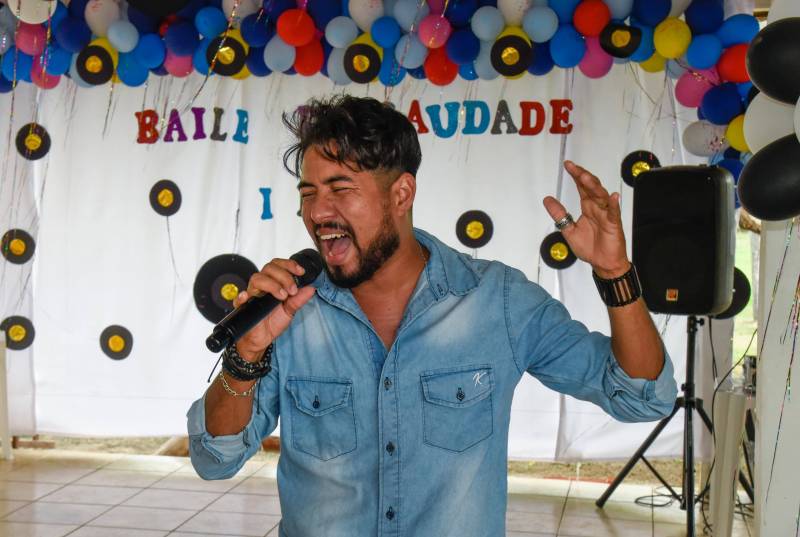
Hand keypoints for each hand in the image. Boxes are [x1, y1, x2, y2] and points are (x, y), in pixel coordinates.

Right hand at [232, 258, 315, 360]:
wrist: (262, 339)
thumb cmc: (273, 321)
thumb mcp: (290, 310)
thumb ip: (299, 299)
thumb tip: (311, 288)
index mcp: (273, 283)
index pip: (278, 265)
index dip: (289, 265)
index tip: (300, 271)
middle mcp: (262, 286)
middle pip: (269, 268)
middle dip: (284, 276)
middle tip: (292, 290)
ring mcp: (252, 295)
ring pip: (257, 279)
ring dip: (272, 284)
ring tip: (282, 296)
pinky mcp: (243, 307)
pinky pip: (238, 299)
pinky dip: (241, 296)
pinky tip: (247, 296)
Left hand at [543, 161, 629, 277]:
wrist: (603, 263)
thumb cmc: (591, 247)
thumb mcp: (569, 230)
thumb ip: (559, 214)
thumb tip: (547, 200)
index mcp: (588, 207)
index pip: (582, 187)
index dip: (576, 175)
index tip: (568, 165)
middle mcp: (598, 208)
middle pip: (591, 188)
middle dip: (583, 176)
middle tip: (573, 168)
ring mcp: (607, 215)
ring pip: (601, 197)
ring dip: (594, 187)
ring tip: (585, 178)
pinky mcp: (614, 225)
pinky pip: (614, 213)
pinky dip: (614, 205)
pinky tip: (613, 197)